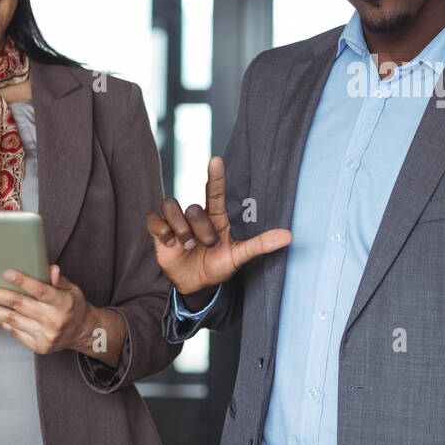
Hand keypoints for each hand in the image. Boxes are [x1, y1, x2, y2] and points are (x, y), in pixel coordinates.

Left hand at [0, 264, 104, 357]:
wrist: (83, 333)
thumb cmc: (74, 307)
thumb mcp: (72, 290)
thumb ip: (58, 280)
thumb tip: (50, 268)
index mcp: (62, 303)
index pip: (41, 290)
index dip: (23, 281)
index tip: (7, 273)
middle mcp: (53, 319)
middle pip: (19, 305)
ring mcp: (44, 334)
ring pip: (12, 320)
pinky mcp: (38, 345)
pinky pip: (15, 331)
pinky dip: (1, 322)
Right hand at [145, 156, 290, 300]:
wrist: (194, 284)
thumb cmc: (217, 266)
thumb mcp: (238, 256)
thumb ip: (260, 245)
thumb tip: (289, 236)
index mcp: (215, 217)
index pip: (214, 191)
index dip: (215, 176)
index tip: (216, 160)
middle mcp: (195, 215)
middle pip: (195, 208)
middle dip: (200, 230)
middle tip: (205, 245)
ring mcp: (176, 221)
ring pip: (173, 207)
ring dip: (181, 230)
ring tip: (186, 245)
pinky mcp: (160, 230)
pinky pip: (155, 219)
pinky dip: (162, 231)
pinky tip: (169, 244)